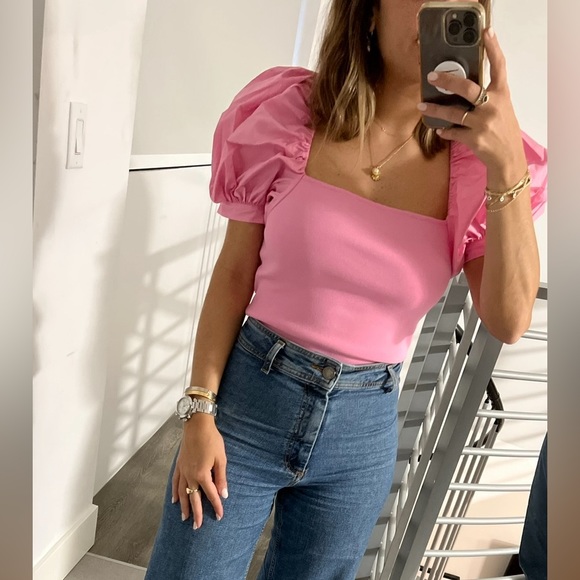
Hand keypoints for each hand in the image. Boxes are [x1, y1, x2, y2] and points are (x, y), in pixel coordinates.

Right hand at [172, 414, 227, 529]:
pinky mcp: (179, 465)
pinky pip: (175, 482)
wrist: (197, 425)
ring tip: (184, 518)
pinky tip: (175, 500)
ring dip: (184, 506)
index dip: (216, 506)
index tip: (219, 516)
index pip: (211, 495)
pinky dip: (175, 492)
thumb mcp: (221, 459)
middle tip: (197, 527)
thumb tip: (223, 494)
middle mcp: (190, 476)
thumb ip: (221, 478)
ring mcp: (182, 471)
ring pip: (182, 493)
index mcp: (202, 475)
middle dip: (196, 513)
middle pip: (193, 498)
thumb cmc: (211, 440)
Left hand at [417, 27, 526, 177]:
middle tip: (432, 76)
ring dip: (435, 110)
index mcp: (501, 94)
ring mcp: (483, 123)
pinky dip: (444, 131)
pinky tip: (439, 129)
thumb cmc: (503, 131)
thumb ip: (487, 97)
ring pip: (454, 113)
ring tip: (422, 107)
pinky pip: (453, 132)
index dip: (493, 48)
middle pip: (467, 88)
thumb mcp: (501, 108)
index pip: (499, 67)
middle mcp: (493, 106)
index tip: (486, 32)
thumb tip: (463, 88)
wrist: (508, 159)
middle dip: (447, 81)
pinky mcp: (474, 139)